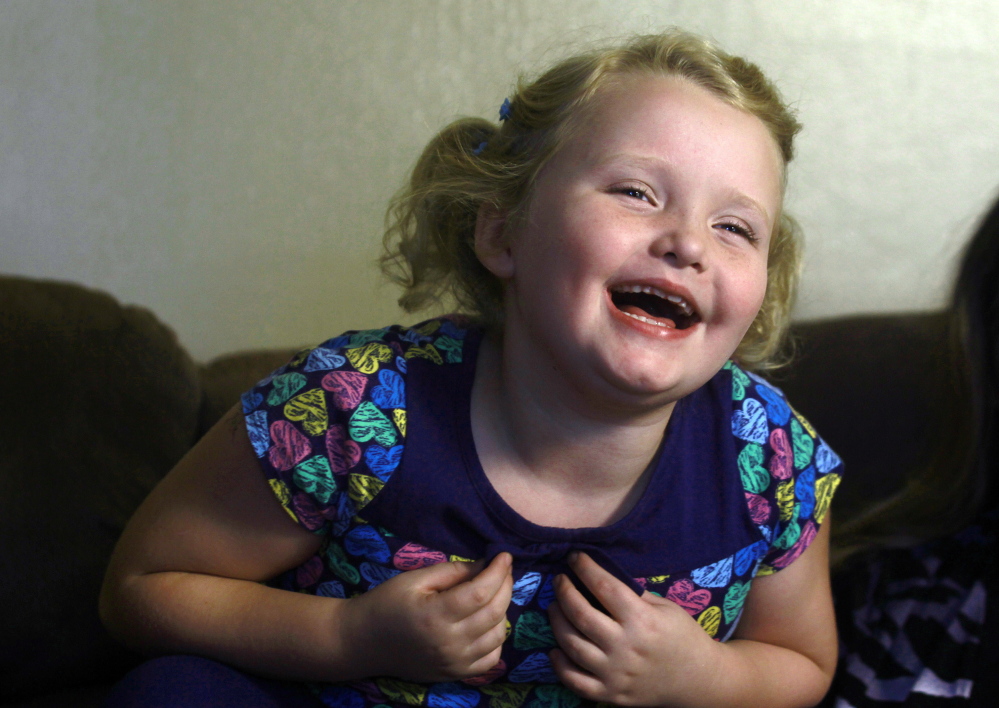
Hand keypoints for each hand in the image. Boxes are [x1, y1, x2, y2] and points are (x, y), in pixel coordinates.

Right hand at [342, 552, 513, 682]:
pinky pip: (491, 658)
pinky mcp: (455, 674)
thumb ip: (452, 571)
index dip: (498, 571)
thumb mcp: (415, 579)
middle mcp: (449, 644)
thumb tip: (486, 565)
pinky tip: (488, 622)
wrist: (363, 642)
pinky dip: (497, 638)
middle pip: (495, 612)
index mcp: (436, 616)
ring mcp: (454, 663)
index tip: (504, 555)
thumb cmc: (387, 603)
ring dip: (503, 610)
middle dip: (506, 585)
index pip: (481, 592)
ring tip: (494, 593)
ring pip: (498, 635)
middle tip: (503, 569)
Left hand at [548, 553, 719, 706]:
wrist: (699, 680)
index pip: (604, 587)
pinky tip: (555, 649)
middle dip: (564, 591)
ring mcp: (616, 673)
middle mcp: (625, 647)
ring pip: (572, 645)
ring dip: (557, 621)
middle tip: (559, 580)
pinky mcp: (611, 694)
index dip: (586, 568)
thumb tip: (600, 575)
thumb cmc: (683, 637)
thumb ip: (633, 594)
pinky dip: (560, 665)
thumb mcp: (665, 607)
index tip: (575, 557)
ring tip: (554, 607)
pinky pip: (575, 681)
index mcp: (643, 620)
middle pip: (581, 614)